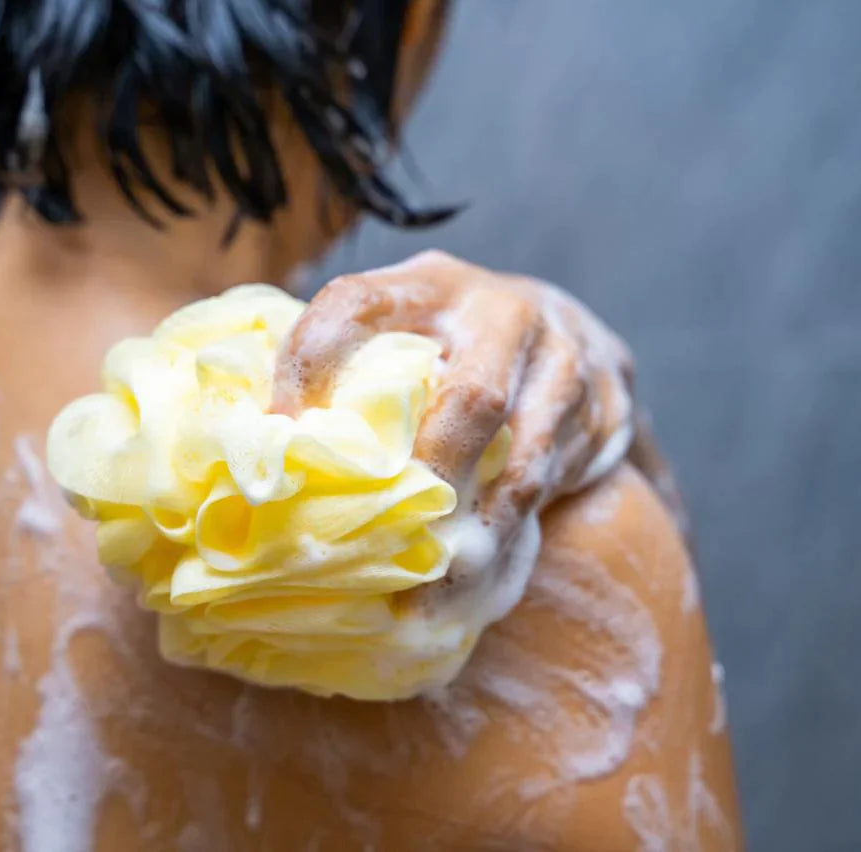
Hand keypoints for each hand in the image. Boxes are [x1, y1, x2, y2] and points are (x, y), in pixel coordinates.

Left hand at [272, 251, 639, 535]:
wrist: (571, 333)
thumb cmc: (450, 343)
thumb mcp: (401, 325)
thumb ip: (345, 362)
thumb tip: (255, 439)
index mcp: (430, 283)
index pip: (356, 303)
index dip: (312, 360)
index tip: (281, 426)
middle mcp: (502, 312)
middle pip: (471, 395)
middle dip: (431, 472)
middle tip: (390, 532)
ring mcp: (563, 358)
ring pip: (526, 451)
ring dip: (479, 523)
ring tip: (436, 577)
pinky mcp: (605, 406)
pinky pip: (558, 477)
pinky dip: (513, 527)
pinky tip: (478, 565)